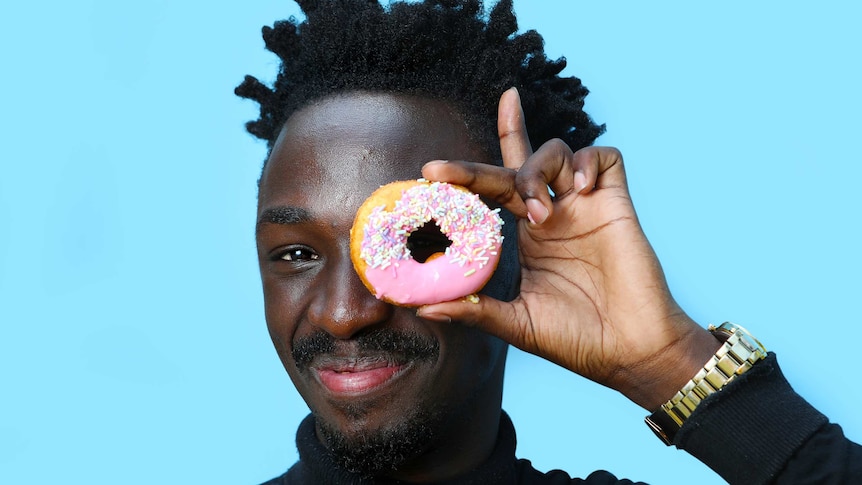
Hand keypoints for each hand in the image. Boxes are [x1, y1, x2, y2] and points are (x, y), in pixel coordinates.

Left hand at [419, 88, 719, 409]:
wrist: (631, 353)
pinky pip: (605, 158)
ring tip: (540, 215)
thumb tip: (422, 309)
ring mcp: (584, 207)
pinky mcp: (616, 204)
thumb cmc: (578, 341)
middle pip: (518, 162)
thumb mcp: (516, 324)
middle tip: (442, 171)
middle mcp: (553, 214)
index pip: (494, 188)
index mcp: (528, 236)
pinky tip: (580, 191)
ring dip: (537, 171)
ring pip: (556, 152)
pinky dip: (587, 163)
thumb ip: (474, 311)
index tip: (429, 169)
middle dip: (483, 155)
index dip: (468, 171)